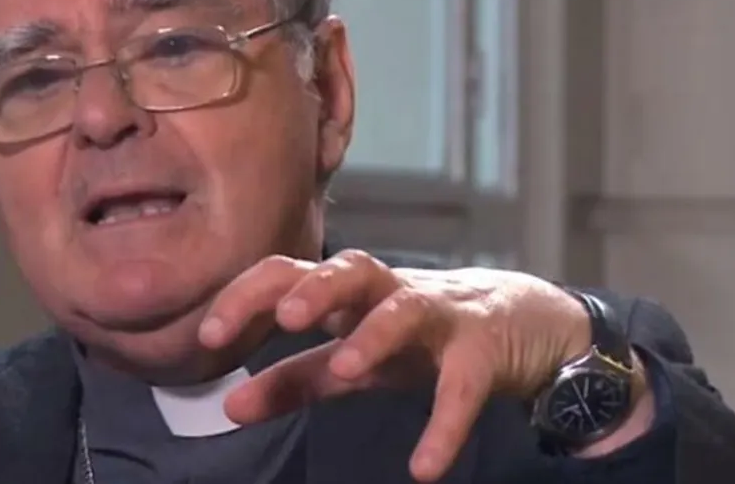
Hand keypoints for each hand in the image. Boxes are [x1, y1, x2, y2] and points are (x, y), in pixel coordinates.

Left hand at [197, 251, 595, 481]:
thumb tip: (227, 405)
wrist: (527, 322)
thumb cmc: (421, 337)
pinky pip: (465, 384)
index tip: (208, 335)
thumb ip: (294, 379)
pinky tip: (424, 466)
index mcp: (350, 295)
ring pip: (408, 309)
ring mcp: (441, 315)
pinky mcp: (485, 350)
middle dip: (317, 289)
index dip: (249, 296)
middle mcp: (390, 292)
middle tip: (284, 318)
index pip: (291, 274)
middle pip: (351, 269)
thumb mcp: (354, 357)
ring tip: (347, 369)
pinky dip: (446, 424)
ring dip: (377, 335)